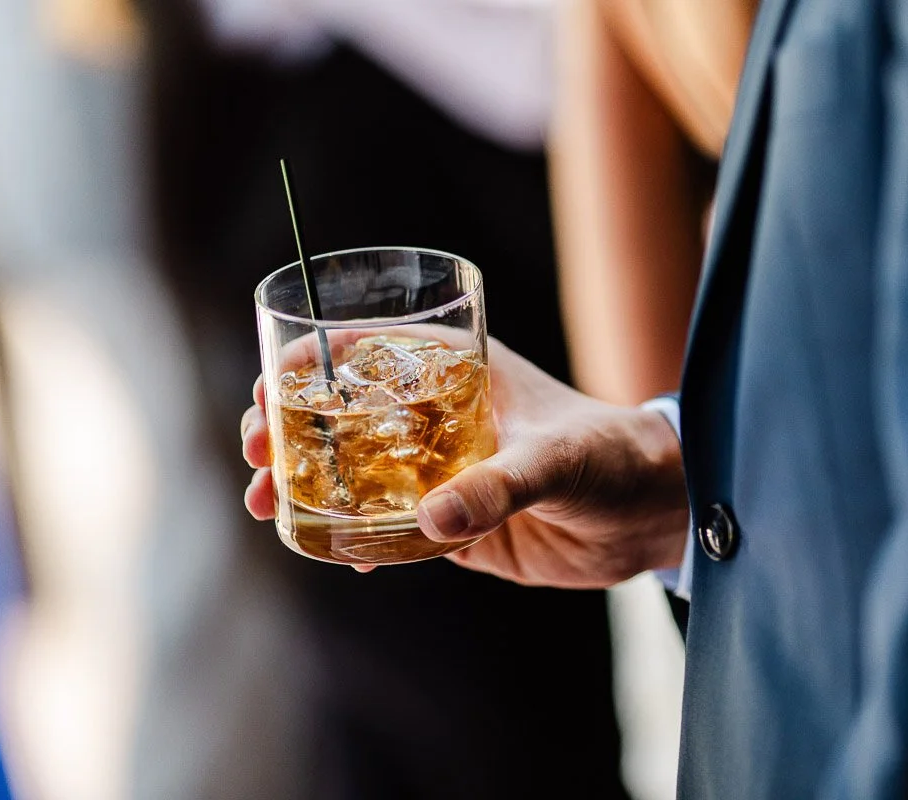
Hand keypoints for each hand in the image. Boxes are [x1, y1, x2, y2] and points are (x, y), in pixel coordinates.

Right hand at [241, 340, 688, 587]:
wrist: (653, 512)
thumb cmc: (613, 455)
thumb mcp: (555, 459)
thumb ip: (499, 488)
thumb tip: (433, 521)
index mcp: (459, 372)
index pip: (366, 352)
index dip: (308, 365)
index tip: (266, 390)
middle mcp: (440, 417)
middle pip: (344, 415)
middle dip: (290, 432)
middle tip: (254, 457)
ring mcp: (443, 471)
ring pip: (358, 474)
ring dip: (309, 488)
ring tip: (268, 508)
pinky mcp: (458, 523)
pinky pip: (393, 530)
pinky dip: (359, 540)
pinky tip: (338, 555)